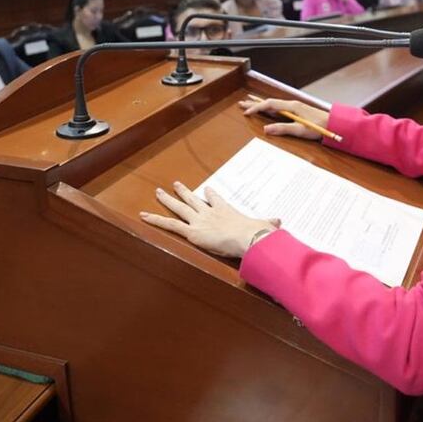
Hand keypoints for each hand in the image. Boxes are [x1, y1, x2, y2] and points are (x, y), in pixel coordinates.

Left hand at [140, 182, 278, 257]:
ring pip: (179, 207)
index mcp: (226, 210)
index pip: (216, 199)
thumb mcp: (264, 226)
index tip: (206, 190)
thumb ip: (268, 224)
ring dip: (167, 199)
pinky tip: (143, 215)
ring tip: (158, 192)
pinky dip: (155, 219)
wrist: (249, 237)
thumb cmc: (257, 232)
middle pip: (194, 199)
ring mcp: (199, 220)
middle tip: (176, 184)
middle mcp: (210, 212)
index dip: (210, 195)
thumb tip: (279, 223)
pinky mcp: (191, 231)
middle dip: (184, 192)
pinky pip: (170, 224)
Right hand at [240, 97, 329, 140]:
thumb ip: (283, 129)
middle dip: (255, 103)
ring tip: (251, 105)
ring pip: (274, 105)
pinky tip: (267, 111)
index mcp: (292, 106)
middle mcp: (292, 105)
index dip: (257, 108)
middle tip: (242, 104)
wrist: (334, 124)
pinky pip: (280, 108)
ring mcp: (295, 107)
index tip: (246, 112)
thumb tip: (266, 129)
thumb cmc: (319, 127)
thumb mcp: (300, 130)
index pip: (269, 104)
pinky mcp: (298, 111)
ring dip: (262, 106)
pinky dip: (270, 109)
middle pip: (270, 102)